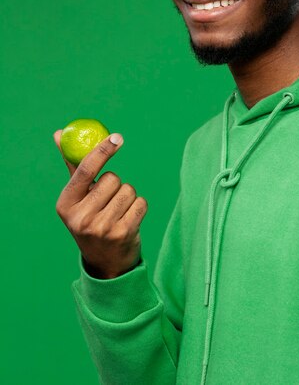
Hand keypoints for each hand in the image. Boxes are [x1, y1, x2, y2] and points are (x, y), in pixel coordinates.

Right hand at [54, 130, 147, 278]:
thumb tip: (59, 133)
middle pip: (112, 178)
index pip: (84, 170)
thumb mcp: (77, 197)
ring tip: (117, 212)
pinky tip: (128, 219)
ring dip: (128, 196)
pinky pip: (141, 203)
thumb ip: (73, 166)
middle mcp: (80, 218)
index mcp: (65, 204)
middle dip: (115, 185)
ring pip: (128, 190)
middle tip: (108, 201)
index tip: (117, 137)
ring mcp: (102, 228)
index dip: (102, 151)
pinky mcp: (123, 234)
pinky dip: (139, 207)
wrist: (106, 262)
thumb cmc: (90, 218)